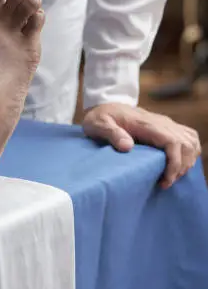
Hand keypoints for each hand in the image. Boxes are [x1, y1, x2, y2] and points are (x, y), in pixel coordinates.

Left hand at [82, 103, 201, 188]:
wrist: (104, 106)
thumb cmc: (100, 117)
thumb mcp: (98, 124)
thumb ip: (111, 133)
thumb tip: (127, 147)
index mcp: (146, 124)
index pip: (173, 142)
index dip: (174, 163)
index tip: (165, 180)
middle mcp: (161, 122)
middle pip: (186, 144)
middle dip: (181, 166)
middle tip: (165, 182)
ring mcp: (165, 124)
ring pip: (190, 141)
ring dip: (187, 161)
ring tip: (171, 176)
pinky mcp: (166, 127)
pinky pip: (188, 138)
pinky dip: (188, 153)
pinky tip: (177, 165)